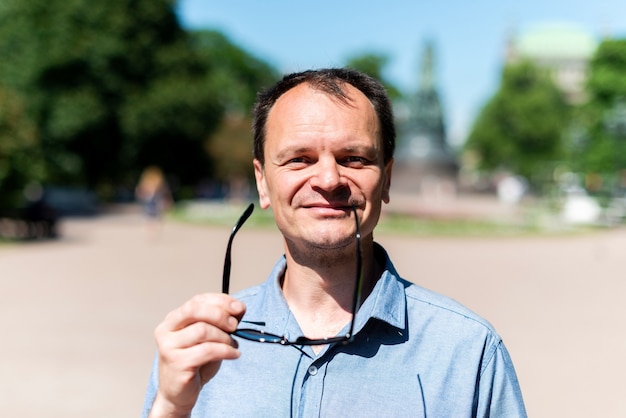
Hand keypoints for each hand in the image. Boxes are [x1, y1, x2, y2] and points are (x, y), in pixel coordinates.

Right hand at [149, 293, 245, 416]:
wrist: (179, 394)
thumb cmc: (195, 363)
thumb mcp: (209, 338)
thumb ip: (220, 322)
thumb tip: (239, 308)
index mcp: (173, 320)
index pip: (197, 300)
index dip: (221, 301)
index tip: (239, 307)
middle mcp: (166, 330)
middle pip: (195, 310)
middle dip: (220, 314)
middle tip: (235, 326)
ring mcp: (168, 347)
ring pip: (202, 330)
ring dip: (224, 337)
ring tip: (232, 345)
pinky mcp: (177, 363)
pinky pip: (207, 350)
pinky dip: (226, 350)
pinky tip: (234, 354)